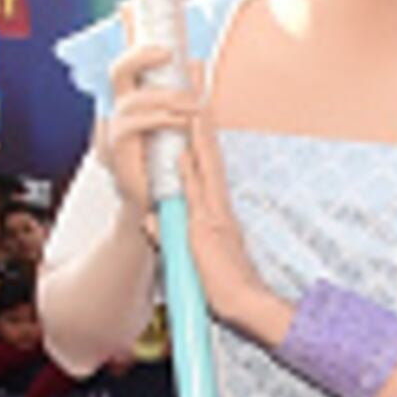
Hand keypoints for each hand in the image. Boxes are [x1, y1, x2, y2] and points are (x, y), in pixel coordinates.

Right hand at [97, 32, 205, 213]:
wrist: (159, 211)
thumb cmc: (171, 168)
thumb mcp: (182, 125)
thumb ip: (185, 95)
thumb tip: (197, 63)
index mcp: (134, 103)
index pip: (127, 62)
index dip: (126, 34)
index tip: (128, 5)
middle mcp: (119, 113)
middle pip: (118, 71)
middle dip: (140, 55)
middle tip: (168, 52)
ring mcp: (114, 132)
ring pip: (130, 98)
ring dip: (165, 96)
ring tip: (192, 104)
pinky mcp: (117, 152)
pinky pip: (132, 124)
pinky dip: (160, 118)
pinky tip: (180, 121)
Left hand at [166, 109, 282, 339]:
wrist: (244, 304)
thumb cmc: (224, 285)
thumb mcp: (193, 252)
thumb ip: (172, 231)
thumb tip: (151, 218)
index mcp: (216, 210)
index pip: (207, 167)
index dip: (202, 139)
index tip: (198, 111)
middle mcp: (217, 206)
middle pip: (209, 156)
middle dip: (202, 124)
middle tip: (199, 92)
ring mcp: (213, 214)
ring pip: (205, 167)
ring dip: (199, 137)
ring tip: (195, 105)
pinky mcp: (208, 227)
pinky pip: (197, 194)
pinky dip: (191, 171)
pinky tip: (184, 151)